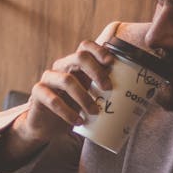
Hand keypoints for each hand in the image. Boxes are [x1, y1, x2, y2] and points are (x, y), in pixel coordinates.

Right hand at [0, 40, 115, 169]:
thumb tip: (134, 95)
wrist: (46, 126)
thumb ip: (102, 90)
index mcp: (75, 65)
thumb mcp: (89, 96)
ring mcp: (48, 78)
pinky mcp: (38, 93)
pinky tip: (78, 121)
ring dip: (84, 97)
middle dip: (97, 72)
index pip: (85, 46)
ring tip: (94, 112)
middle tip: (108, 89)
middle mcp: (61, 67)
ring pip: (67, 80)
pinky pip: (52, 100)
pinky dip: (67, 112)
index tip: (112, 63)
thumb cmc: (73, 108)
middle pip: (79, 57)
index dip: (99, 50)